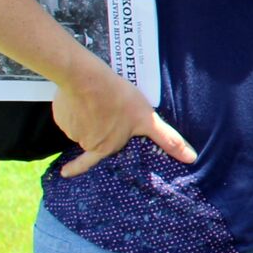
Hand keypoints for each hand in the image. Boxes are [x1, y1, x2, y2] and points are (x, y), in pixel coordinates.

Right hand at [52, 66, 194, 177]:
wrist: (86, 78)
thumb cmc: (119, 98)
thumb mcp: (148, 119)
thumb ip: (167, 139)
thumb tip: (191, 158)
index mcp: (104, 147)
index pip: (89, 162)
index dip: (77, 168)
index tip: (65, 173)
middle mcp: (86, 142)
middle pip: (92, 137)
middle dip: (97, 127)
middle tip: (105, 111)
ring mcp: (71, 129)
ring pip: (80, 124)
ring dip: (87, 115)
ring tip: (97, 100)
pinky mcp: (61, 115)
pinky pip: (68, 113)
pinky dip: (74, 107)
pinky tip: (82, 97)